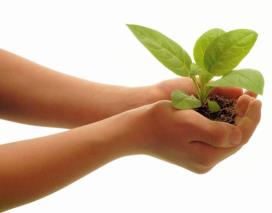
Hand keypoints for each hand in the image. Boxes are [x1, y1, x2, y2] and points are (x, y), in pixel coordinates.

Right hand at [114, 88, 260, 173]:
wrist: (133, 129)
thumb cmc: (158, 122)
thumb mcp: (190, 124)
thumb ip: (219, 132)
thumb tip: (239, 133)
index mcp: (207, 157)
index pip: (240, 137)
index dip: (251, 117)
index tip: (255, 97)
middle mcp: (205, 162)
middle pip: (234, 139)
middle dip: (244, 117)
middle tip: (250, 95)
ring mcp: (197, 157)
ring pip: (224, 137)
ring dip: (234, 118)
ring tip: (240, 100)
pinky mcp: (190, 150)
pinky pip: (213, 136)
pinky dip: (222, 122)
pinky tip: (223, 110)